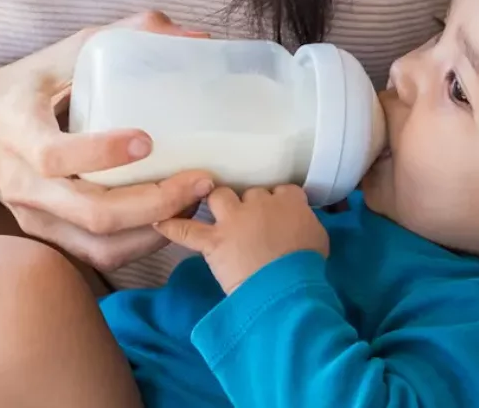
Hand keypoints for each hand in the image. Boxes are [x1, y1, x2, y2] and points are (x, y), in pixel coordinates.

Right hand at [0, 11, 216, 270]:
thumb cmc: (23, 89)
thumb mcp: (62, 53)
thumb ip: (124, 35)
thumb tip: (195, 35)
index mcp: (20, 132)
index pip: (54, 156)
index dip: (102, 153)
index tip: (148, 140)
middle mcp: (26, 184)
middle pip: (92, 214)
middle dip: (155, 203)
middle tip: (201, 181)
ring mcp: (36, 217)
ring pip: (101, 245)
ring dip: (156, 230)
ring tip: (194, 202)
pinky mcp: (48, 235)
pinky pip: (100, 254)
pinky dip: (142, 244)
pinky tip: (170, 218)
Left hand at [156, 186, 328, 293]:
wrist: (287, 287)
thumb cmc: (307, 266)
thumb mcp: (318, 238)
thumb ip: (306, 223)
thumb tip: (299, 224)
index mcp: (289, 200)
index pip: (280, 190)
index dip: (276, 202)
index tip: (276, 214)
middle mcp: (259, 202)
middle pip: (249, 192)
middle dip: (248, 204)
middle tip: (250, 222)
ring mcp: (233, 219)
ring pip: (219, 196)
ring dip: (217, 203)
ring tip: (215, 212)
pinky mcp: (214, 240)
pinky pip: (186, 230)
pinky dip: (172, 227)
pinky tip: (159, 223)